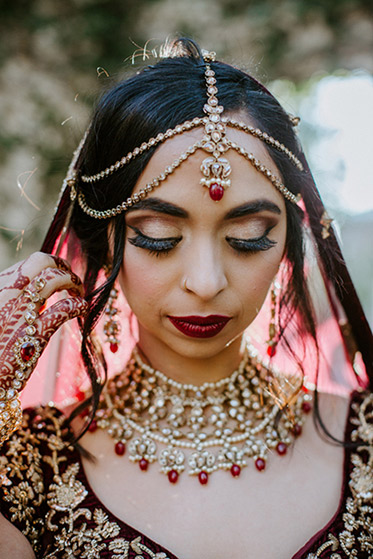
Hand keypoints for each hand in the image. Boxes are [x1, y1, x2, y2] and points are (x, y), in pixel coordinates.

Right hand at [0, 252, 87, 398]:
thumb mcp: (1, 314)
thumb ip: (13, 298)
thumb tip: (37, 285)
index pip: (29, 264)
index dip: (52, 264)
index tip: (61, 272)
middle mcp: (4, 297)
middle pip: (41, 262)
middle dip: (63, 266)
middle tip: (73, 278)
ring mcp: (18, 314)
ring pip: (53, 279)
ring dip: (73, 281)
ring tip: (79, 292)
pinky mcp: (33, 335)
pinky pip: (63, 309)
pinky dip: (78, 304)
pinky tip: (82, 308)